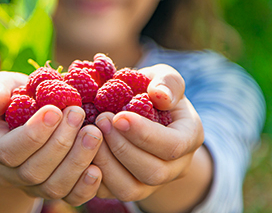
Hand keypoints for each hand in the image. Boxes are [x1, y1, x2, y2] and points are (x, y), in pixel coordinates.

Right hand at [0, 71, 103, 205]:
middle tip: (78, 113)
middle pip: (34, 171)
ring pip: (53, 186)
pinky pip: (71, 197)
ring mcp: (34, 186)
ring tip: (94, 133)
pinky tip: (98, 167)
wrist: (28, 119)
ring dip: (77, 161)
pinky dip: (86, 187)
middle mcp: (10, 173)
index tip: (55, 110)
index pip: (10, 150)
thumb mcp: (0, 87)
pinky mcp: (58, 190)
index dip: (34, 134)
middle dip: (60, 143)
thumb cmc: (15, 97)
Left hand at [93, 64, 204, 200]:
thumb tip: (159, 95)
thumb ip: (166, 82)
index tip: (119, 116)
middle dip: (122, 148)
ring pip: (130, 190)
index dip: (145, 134)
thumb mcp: (163, 77)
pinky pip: (109, 193)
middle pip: (153, 172)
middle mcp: (174, 167)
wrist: (140, 111)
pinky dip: (92, 174)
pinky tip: (82, 149)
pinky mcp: (126, 189)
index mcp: (189, 137)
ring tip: (90, 134)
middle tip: (100, 120)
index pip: (173, 146)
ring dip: (106, 163)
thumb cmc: (152, 91)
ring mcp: (150, 184)